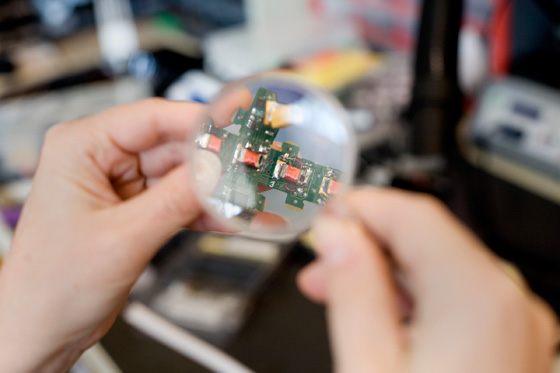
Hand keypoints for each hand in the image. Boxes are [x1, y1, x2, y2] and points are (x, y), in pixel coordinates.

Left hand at [0, 95, 249, 371]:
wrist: (44, 328)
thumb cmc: (51, 285)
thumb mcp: (123, 238)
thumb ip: (176, 201)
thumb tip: (218, 171)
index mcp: (81, 147)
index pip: (152, 118)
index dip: (200, 120)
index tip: (239, 120)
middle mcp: (101, 159)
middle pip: (173, 147)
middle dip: (214, 163)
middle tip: (251, 171)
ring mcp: (121, 185)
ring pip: (181, 176)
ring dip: (214, 191)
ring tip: (247, 199)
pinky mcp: (136, 210)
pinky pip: (178, 201)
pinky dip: (203, 211)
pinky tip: (230, 218)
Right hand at [299, 188, 556, 372]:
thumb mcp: (369, 365)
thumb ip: (352, 288)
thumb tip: (337, 236)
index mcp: (479, 300)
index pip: (413, 214)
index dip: (362, 205)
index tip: (326, 212)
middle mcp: (512, 306)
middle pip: (429, 238)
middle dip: (368, 239)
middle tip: (320, 256)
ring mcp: (519, 328)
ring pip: (441, 267)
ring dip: (386, 268)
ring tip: (337, 287)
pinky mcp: (509, 347)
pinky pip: (456, 298)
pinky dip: (413, 295)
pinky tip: (378, 312)